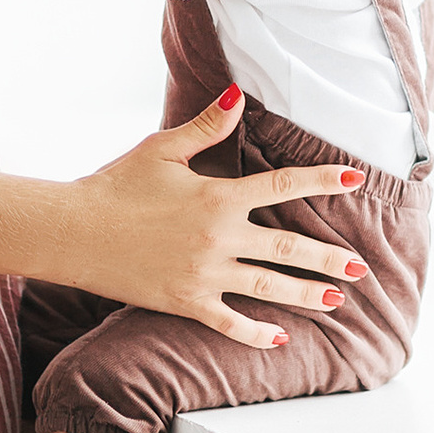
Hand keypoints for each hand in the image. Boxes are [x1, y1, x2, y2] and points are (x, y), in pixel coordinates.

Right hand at [68, 84, 369, 348]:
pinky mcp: (185, 302)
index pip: (283, 186)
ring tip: (339, 301)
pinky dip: (257, 333)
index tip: (355, 180)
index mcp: (218, 196)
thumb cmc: (115, 184)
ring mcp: (204, 274)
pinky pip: (230, 322)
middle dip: (329, 259)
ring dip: (308, 295)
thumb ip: (207, 127)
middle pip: (288, 248)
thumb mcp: (162, 148)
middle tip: (361, 268)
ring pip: (269, 287)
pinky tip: (281, 337)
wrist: (73, 230)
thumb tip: (239, 96)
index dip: (322, 180)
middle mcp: (219, 237)